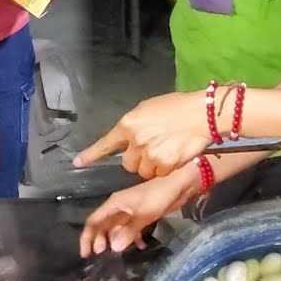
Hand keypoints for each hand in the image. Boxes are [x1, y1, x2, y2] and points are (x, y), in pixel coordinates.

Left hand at [73, 90, 211, 178]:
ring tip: (164, 151)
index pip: (105, 144)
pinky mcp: (165, 164)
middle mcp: (136, 141)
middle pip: (127, 163)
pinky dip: (165, 169)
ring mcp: (150, 154)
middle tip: (151, 148)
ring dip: (151, 166)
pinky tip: (173, 156)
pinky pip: (159, 174)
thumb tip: (126, 138)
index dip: (91, 155)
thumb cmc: (176, 107)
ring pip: (142, 172)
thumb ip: (133, 126)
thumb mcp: (147, 109)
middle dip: (137, 159)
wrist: (202, 114)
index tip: (78, 163)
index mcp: (128, 124)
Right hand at [79, 170, 198, 255]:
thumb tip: (113, 248)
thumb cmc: (158, 196)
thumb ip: (128, 231)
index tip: (86, 254)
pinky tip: (139, 246)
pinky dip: (132, 237)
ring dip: (115, 240)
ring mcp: (130, 211)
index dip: (87, 237)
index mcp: (114, 204)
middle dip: (99, 240)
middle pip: (103, 225)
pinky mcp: (141, 214)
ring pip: (116, 228)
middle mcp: (119, 207)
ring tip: (117, 253)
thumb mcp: (143, 215)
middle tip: (101, 255)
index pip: (94, 221)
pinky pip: (131, 228)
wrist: (179, 184)